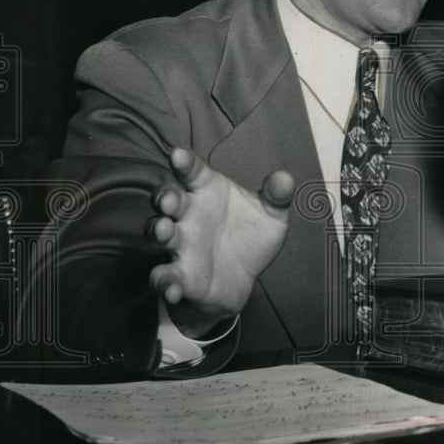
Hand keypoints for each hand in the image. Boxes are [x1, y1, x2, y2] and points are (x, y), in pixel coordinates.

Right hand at [148, 148, 294, 336]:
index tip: (178, 154)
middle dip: (165, 197)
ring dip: (158, 231)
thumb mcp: (270, 215)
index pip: (192, 171)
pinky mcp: (179, 275)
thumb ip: (276, 196)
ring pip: (158, 233)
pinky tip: (172, 289)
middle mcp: (188, 214)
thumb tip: (285, 179)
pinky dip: (164, 283)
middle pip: (168, 199)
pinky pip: (164, 278)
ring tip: (165, 231)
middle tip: (170, 199)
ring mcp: (180, 244)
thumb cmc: (250, 235)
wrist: (244, 277)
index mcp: (207, 190)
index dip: (184, 162)